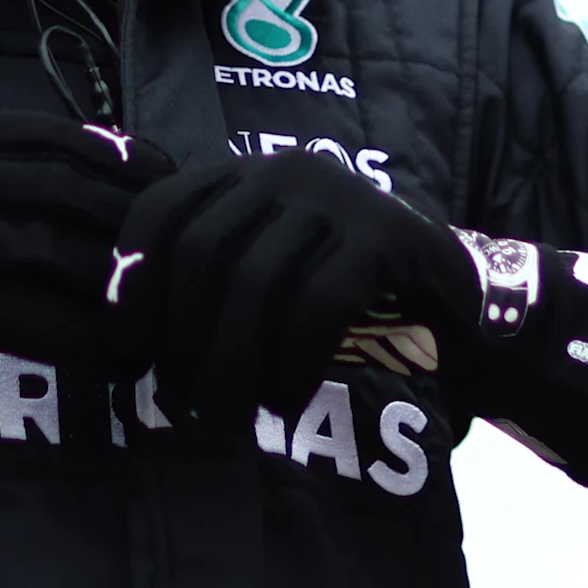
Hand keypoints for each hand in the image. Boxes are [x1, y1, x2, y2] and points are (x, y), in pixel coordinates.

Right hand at [0, 111, 171, 395]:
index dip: (127, 164)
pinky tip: (119, 365)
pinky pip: (33, 316)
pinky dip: (85, 340)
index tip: (167, 188)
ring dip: (132, 287)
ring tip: (175, 318)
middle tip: (201, 259)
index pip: (63, 137)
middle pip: (89, 187)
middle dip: (152, 224)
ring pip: (74, 250)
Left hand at [106, 154, 481, 425]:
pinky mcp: (386, 235)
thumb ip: (211, 292)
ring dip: (235, 364)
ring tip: (233, 416)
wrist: (464, 308)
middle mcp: (284, 171)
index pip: (159, 213)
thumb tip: (131, 353)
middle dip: (183, 338)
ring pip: (256, 283)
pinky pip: (318, 303)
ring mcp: (338, 197)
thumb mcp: (270, 284)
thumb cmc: (348, 306)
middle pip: (201, 252)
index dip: (130, 285)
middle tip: (184, 403)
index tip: (124, 356)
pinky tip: (291, 398)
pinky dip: (295, 361)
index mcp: (243, 177)